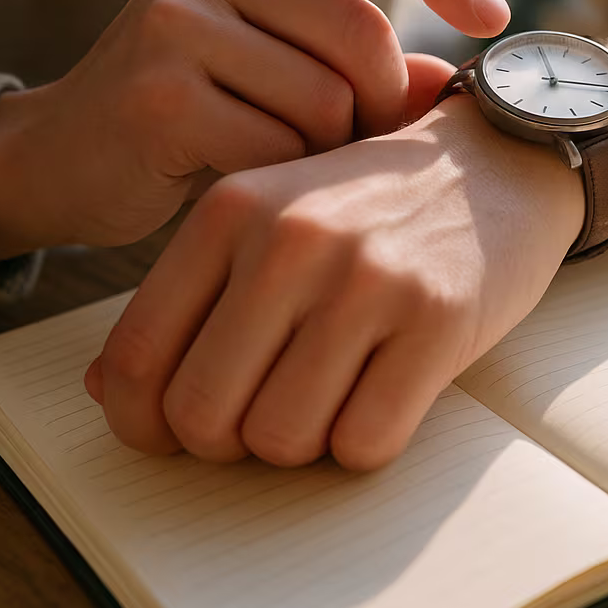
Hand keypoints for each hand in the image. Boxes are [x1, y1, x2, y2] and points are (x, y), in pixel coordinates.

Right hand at [0, 0, 511, 260]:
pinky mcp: (158, 94)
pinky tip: (243, 181)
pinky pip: (279, 149)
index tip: (492, 16)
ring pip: (327, 99)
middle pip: (364, 34)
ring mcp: (175, 20)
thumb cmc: (199, 112)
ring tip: (285, 163)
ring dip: (328, 153)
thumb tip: (453, 81)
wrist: (62, 158)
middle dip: (383, 106)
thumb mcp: (285, 69)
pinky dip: (283, 181)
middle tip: (358, 148)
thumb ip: (366, 66)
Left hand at [84, 97, 582, 469]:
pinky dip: (368, 444)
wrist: (501, 162)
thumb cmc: (377, 208)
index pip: (137, 358)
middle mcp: (289, 241)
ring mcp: (366, 279)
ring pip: (283, 440)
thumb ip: (192, 298)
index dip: (143, 424)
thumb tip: (107, 395)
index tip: (174, 434)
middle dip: (230, 443)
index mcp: (230, 211)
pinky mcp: (436, 318)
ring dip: (304, 445)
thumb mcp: (271, 219)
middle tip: (269, 414)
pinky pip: (366, 442)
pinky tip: (385, 397)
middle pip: (204, 416)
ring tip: (333, 398)